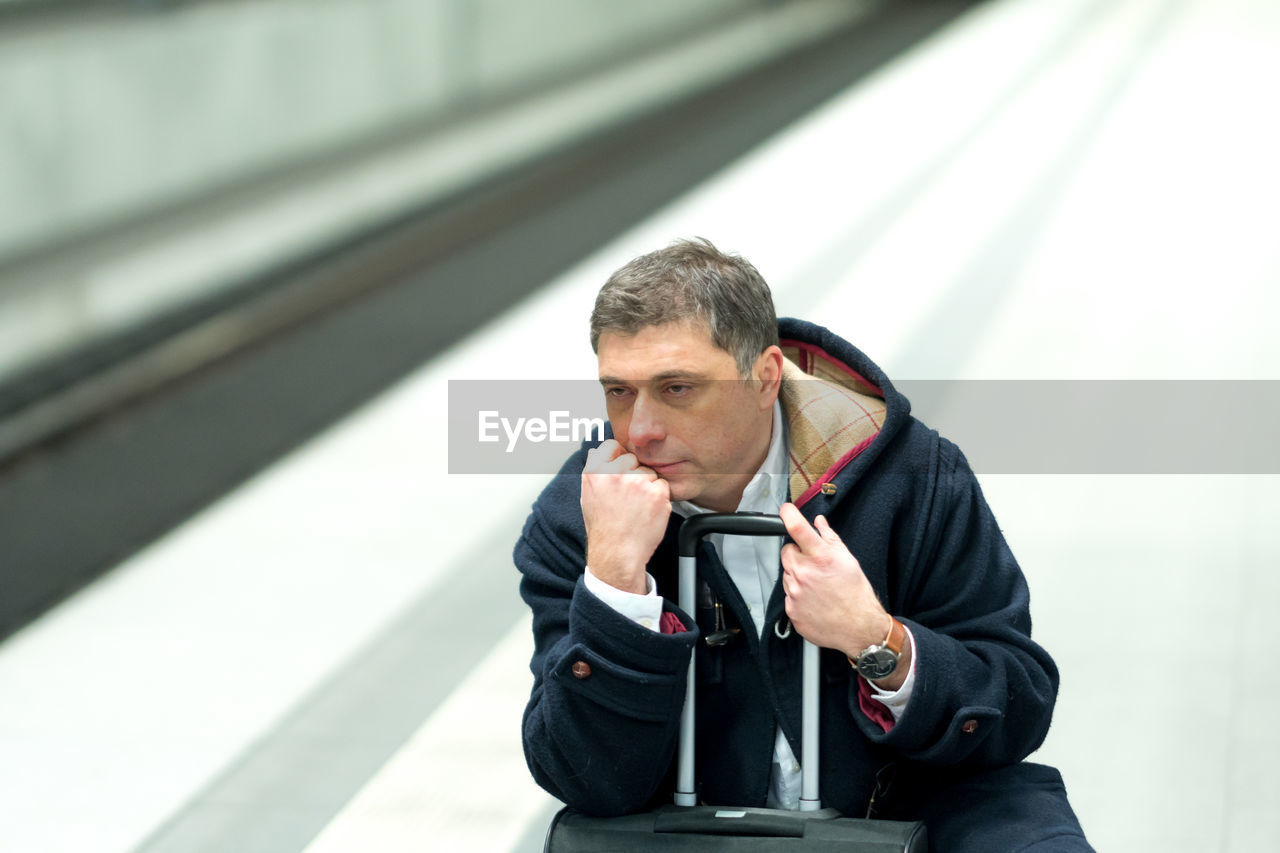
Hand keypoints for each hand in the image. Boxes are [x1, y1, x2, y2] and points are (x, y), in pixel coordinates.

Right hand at [581, 439, 671, 593]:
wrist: (617, 554)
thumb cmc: (604, 528)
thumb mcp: (588, 496)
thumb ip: (595, 471)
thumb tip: (598, 451)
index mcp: (594, 472)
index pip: (612, 445)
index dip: (618, 458)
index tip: (619, 471)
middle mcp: (614, 473)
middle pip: (633, 458)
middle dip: (633, 474)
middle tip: (627, 498)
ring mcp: (637, 482)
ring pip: (649, 472)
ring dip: (647, 486)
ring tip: (636, 507)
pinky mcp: (656, 493)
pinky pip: (662, 486)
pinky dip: (659, 498)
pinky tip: (646, 512)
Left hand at [779, 502, 888, 657]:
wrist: (859, 627)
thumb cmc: (855, 594)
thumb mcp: (848, 559)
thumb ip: (829, 537)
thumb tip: (819, 522)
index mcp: (821, 557)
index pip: (797, 528)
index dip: (788, 515)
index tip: (785, 510)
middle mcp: (804, 573)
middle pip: (786, 552)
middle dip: (798, 554)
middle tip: (814, 564)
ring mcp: (795, 593)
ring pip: (786, 574)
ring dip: (797, 576)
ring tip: (817, 586)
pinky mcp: (791, 609)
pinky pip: (788, 595)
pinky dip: (798, 595)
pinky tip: (814, 599)